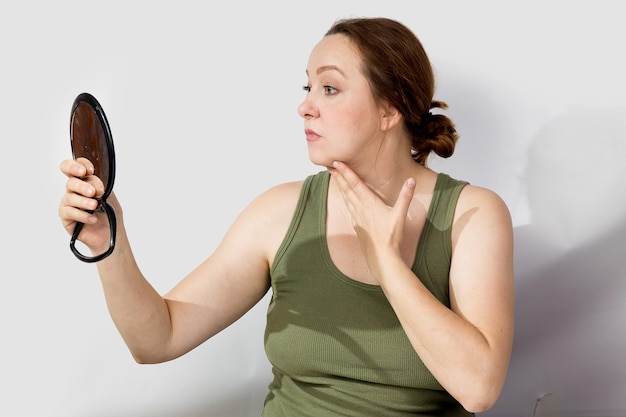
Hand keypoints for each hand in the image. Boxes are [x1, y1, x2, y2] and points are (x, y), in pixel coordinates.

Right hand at [59, 158, 116, 253]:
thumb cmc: (110, 213)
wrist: (111, 233)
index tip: (89, 170)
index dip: (77, 165)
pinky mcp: (66, 217)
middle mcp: (74, 191)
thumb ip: (99, 185)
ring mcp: (68, 204)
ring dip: (84, 201)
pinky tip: (92, 218)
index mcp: (84, 181)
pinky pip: (69, 212)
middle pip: (71, 182)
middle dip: (83, 185)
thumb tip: (91, 178)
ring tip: (95, 206)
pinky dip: (82, 215)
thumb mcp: (108, 196)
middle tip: (94, 192)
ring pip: (70, 197)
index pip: (74, 168)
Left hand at [330, 161, 415, 278]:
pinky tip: (346, 200)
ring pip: (346, 198)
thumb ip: (405, 196)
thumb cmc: (391, 237)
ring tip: (334, 178)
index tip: (336, 162)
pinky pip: (349, 208)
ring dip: (340, 186)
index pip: (355, 183)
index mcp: (369, 203)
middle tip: (329, 166)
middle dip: (338, 176)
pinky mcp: (357, 225)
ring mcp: (357, 217)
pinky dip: (345, 200)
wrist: (382, 257)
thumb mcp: (400, 214)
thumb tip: (411, 181)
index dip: (345, 172)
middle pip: (347, 189)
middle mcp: (360, 208)